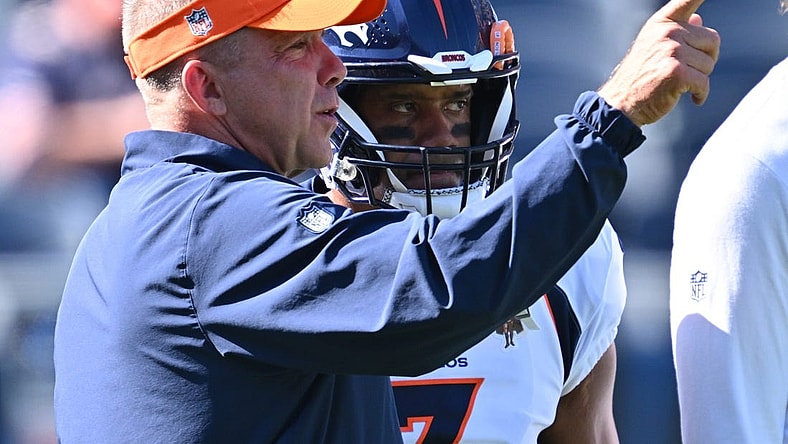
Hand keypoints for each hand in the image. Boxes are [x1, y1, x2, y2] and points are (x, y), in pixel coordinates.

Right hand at [597, 0, 719, 126]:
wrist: (621, 103)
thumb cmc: (639, 76)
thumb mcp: (653, 47)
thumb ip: (677, 31)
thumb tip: (699, 18)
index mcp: (662, 23)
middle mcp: (668, 32)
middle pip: (712, 40)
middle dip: (706, 59)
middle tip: (690, 72)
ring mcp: (672, 51)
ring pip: (708, 64)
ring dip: (700, 79)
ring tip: (680, 85)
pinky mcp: (676, 72)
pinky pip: (704, 82)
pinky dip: (701, 94)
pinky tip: (692, 98)